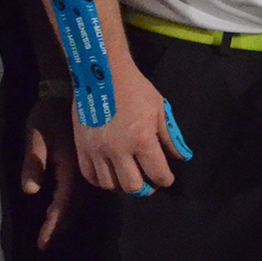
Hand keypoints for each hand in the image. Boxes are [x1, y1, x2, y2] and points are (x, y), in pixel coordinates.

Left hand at [19, 94, 81, 249]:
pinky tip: (63, 206)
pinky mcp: (86, 162)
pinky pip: (82, 189)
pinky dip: (71, 203)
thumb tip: (32, 191)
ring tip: (54, 230)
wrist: (71, 91)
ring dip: (66, 216)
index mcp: (71, 167)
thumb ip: (34, 163)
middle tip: (46, 243)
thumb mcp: (36, 135)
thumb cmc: (49, 112)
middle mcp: (83, 171)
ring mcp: (87, 167)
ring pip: (80, 200)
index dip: (53, 225)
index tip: (42, 244)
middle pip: (74, 207)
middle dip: (60, 226)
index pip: (62, 204)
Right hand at [73, 61, 187, 194]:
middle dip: (145, 188)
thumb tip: (180, 158)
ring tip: (129, 177)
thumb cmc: (135, 88)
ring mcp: (97, 150)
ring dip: (122, 186)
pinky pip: (89, 175)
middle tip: (148, 181)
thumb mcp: (159, 109)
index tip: (166, 178)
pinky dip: (101, 180)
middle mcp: (118, 150)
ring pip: (110, 185)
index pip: (158, 174)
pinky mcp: (81, 147)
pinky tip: (110, 174)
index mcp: (142, 140)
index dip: (166, 180)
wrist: (101, 72)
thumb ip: (170, 137)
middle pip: (133, 187)